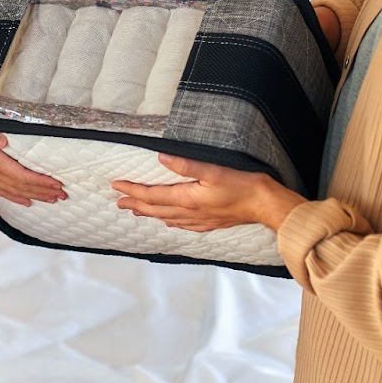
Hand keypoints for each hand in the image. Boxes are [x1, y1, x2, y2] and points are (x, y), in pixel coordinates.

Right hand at [0, 117, 66, 207]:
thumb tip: (2, 141)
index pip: (20, 174)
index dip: (39, 181)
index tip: (56, 184)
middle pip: (21, 186)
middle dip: (43, 191)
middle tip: (63, 194)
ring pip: (14, 191)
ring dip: (34, 196)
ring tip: (52, 199)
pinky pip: (2, 191)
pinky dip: (17, 197)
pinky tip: (28, 201)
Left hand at [113, 154, 302, 231]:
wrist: (265, 205)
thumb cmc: (242, 186)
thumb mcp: (213, 170)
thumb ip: (186, 165)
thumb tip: (161, 157)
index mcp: (188, 199)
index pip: (152, 195)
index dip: (133, 190)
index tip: (117, 186)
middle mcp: (190, 213)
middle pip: (155, 210)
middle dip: (136, 205)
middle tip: (119, 203)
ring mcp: (200, 220)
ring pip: (167, 218)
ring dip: (150, 214)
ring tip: (137, 212)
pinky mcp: (210, 223)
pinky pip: (183, 225)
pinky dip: (170, 222)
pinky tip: (170, 222)